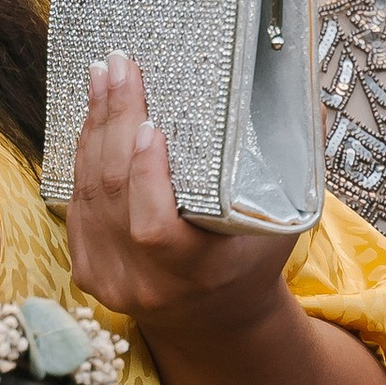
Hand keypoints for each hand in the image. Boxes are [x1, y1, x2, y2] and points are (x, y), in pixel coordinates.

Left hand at [63, 52, 296, 344]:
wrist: (216, 317)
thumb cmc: (253, 258)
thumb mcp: (282, 221)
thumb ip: (294, 162)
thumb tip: (308, 95)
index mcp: (197, 273)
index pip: (155, 228)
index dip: (146, 176)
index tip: (149, 124)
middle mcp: (147, 283)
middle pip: (115, 195)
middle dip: (114, 122)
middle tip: (118, 67)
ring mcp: (111, 280)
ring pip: (90, 194)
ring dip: (93, 128)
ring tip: (102, 77)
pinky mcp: (88, 271)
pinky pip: (77, 204)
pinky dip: (84, 157)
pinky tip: (93, 118)